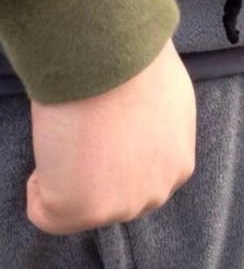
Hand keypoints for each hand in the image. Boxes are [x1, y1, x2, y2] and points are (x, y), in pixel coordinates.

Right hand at [26, 39, 195, 234]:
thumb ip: (157, 127)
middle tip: (87, 128)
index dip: (116, 150)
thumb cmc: (136, 62)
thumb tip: (137, 125)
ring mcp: (121, 205)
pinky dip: (38, 185)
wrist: (113, 55)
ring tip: (72, 131)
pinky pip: (45, 212)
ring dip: (69, 175)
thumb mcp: (168, 97)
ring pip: (83, 204)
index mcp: (179, 162)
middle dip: (98, 168)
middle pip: (115, 194)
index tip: (105, 126)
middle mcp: (157, 190)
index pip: (141, 174)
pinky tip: (52, 146)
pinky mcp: (84, 210)